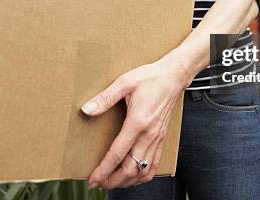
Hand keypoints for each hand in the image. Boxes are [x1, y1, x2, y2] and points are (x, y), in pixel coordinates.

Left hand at [82, 56, 190, 188]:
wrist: (173, 76)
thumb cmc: (150, 78)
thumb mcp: (124, 83)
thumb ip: (104, 98)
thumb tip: (87, 109)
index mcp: (138, 122)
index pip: (118, 154)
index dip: (104, 170)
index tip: (93, 179)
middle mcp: (149, 134)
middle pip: (131, 168)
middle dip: (113, 181)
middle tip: (99, 183)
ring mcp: (157, 138)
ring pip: (143, 170)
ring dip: (128, 181)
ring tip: (113, 182)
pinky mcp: (162, 138)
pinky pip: (155, 164)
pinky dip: (143, 175)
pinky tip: (134, 175)